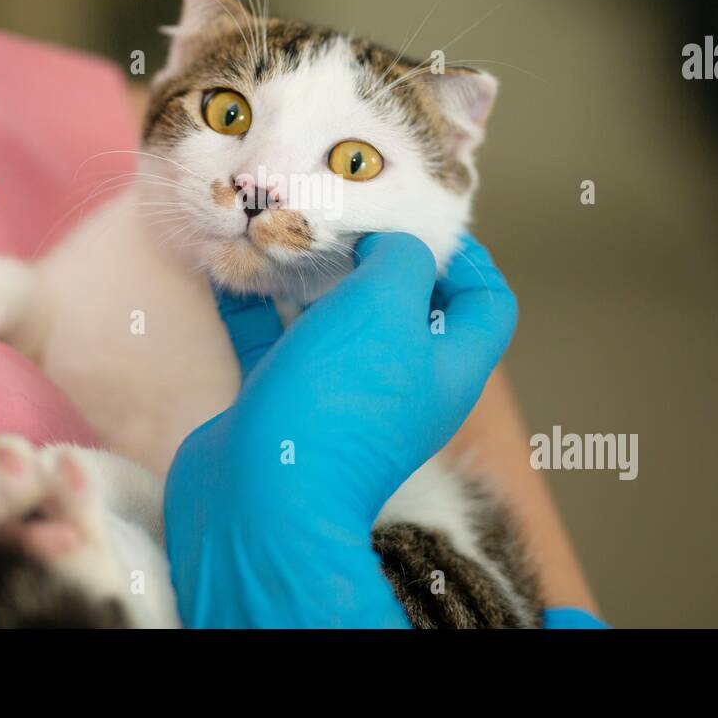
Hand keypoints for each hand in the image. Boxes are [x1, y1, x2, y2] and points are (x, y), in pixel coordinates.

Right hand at [163, 232, 517, 627]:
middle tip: (344, 214)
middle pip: (405, 307)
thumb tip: (385, 243)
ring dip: (310, 276)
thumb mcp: (388, 304)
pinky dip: (254, 305)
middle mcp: (400, 385)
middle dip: (376, 255)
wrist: (260, 503)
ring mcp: (337, 398)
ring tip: (286, 229)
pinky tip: (229, 268)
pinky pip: (271, 341)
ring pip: (333, 322)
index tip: (420, 218)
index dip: (469, 255)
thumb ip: (401, 257)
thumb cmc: (339, 397)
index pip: (487, 303)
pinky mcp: (280, 406)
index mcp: (448, 368)